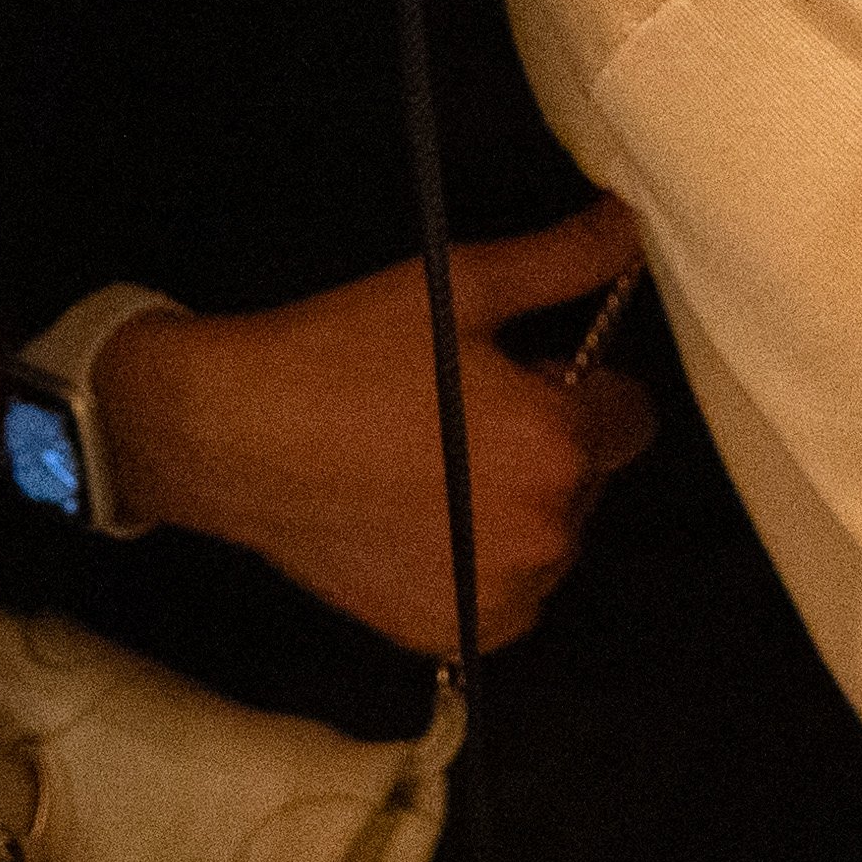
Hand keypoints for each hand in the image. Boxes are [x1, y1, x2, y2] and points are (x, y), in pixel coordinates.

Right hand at [92, 199, 658, 651]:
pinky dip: (478, 563)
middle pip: (588, 479)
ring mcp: (500, 597)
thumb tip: (630, 226)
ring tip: (429, 466)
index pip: (630, 415)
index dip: (576, 386)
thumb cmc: (343, 353)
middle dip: (545, 446)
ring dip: (515, 507)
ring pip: (548, 540)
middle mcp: (546, 535)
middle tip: (458, 413)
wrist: (231, 436)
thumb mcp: (457, 287)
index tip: (514, 375)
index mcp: (557, 444)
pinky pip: (504, 594)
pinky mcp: (454, 634)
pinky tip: (415, 520)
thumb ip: (562, 261)